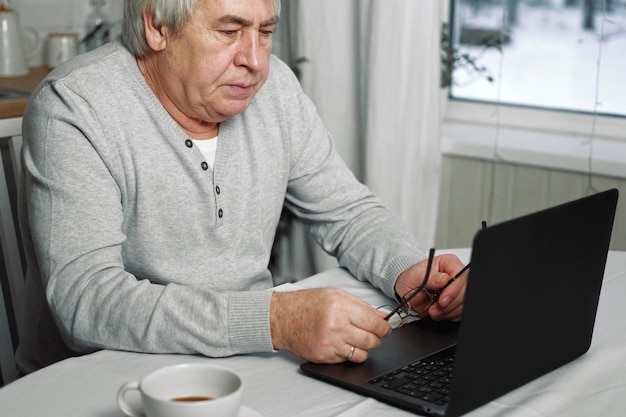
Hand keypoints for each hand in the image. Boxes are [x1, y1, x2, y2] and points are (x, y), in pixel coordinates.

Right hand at [270, 288, 390, 362]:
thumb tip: (383, 317)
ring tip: (354, 338)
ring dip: (363, 347)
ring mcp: (330, 344)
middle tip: (371, 333)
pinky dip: (347, 353)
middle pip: (372, 341)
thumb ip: (362, 306)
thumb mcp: (336, 295)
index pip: (375, 323)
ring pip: (362, 354)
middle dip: (376, 338)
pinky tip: (340, 342)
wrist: (283, 318)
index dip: (384, 327)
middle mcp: (336, 327)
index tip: (385, 328)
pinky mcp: (324, 357)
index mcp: (341, 308)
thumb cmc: (307, 304)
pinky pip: (346, 360)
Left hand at [395, 254, 467, 321]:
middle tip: (434, 309)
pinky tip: (439, 313)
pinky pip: (461, 311)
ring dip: (449, 311)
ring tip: (433, 311)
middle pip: (465, 290)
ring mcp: (458, 288)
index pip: (460, 275)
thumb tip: (443, 279)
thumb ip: (428, 277)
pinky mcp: (458, 301)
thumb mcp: (413, 276)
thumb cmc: (411, 280)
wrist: (407, 292)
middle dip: (450, 304)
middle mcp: (456, 274)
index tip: (442, 301)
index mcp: (447, 263)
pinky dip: (450, 315)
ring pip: (464, 302)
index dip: (454, 290)